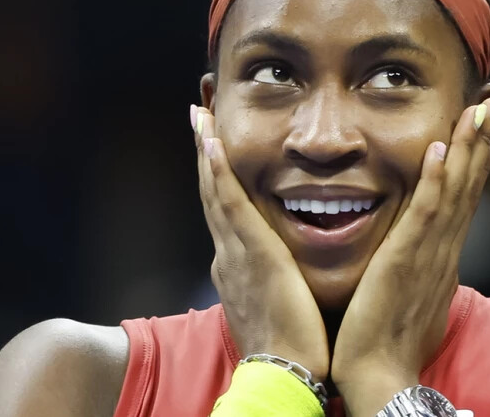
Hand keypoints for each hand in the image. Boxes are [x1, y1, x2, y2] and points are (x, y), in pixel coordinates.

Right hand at [190, 105, 328, 380]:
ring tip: (200, 116)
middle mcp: (228, 255)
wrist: (284, 373)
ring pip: (217, 192)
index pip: (225, 212)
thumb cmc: (291, 346)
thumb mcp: (278, 306)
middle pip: (214, 194)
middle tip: (198, 117)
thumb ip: (276, 282)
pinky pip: (232, 205)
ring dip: (206, 152)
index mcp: (237, 267)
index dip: (216, 178)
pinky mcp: (252, 254)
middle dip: (205, 155)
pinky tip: (212, 143)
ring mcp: (235, 253)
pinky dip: (219, 174)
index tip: (213, 147)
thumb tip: (283, 273)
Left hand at [330, 97, 489, 414]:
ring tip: (480, 110)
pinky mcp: (404, 261)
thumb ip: (416, 267)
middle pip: (468, 187)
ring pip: (453, 191)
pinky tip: (440, 147)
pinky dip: (434, 180)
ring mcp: (427, 254)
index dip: (478, 161)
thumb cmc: (386, 338)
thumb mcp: (409, 294)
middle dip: (483, 142)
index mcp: (441, 256)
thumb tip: (419, 255)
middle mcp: (443, 250)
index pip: (464, 199)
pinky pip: (423, 213)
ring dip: (468, 148)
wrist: (377, 373)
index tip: (487, 128)